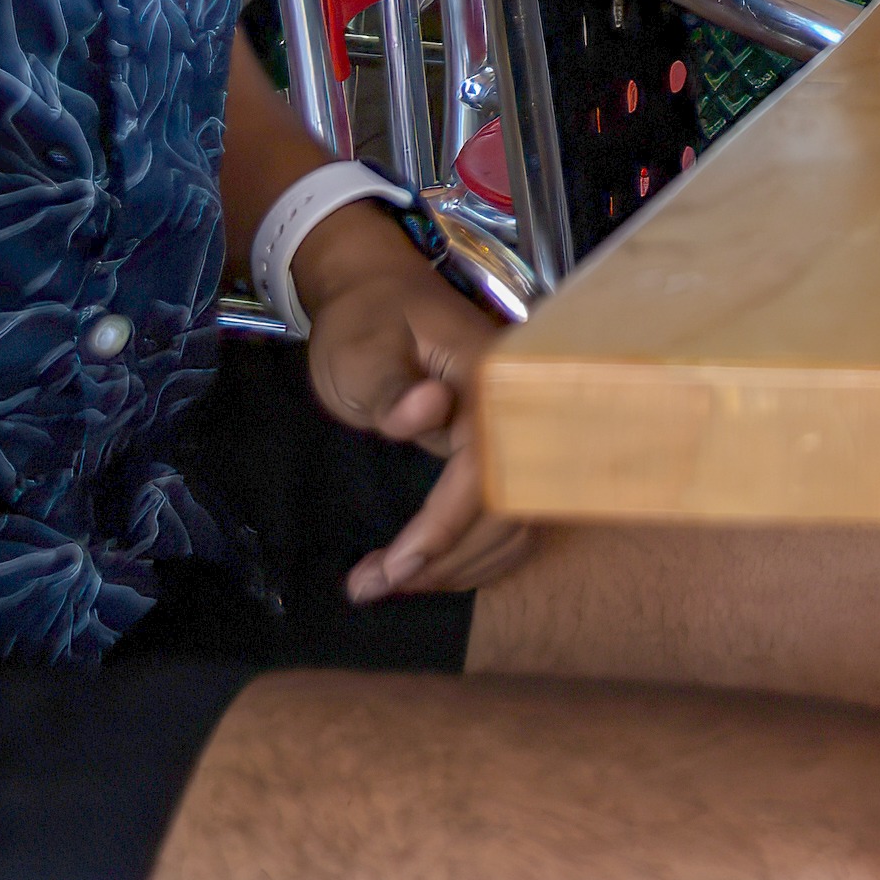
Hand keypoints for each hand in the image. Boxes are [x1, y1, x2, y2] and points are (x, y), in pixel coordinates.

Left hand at [299, 230, 541, 605]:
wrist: (379, 293)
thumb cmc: (365, 321)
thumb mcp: (361, 350)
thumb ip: (393, 387)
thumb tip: (431, 410)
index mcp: (492, 379)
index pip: (490, 467)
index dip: (450, 525)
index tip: (397, 565)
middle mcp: (518, 409)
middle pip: (511, 506)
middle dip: (448, 559)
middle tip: (373, 586)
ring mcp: (516, 432)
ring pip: (515, 520)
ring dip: (459, 565)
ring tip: (387, 583)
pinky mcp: (502, 451)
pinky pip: (506, 515)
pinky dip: (471, 553)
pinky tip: (426, 567)